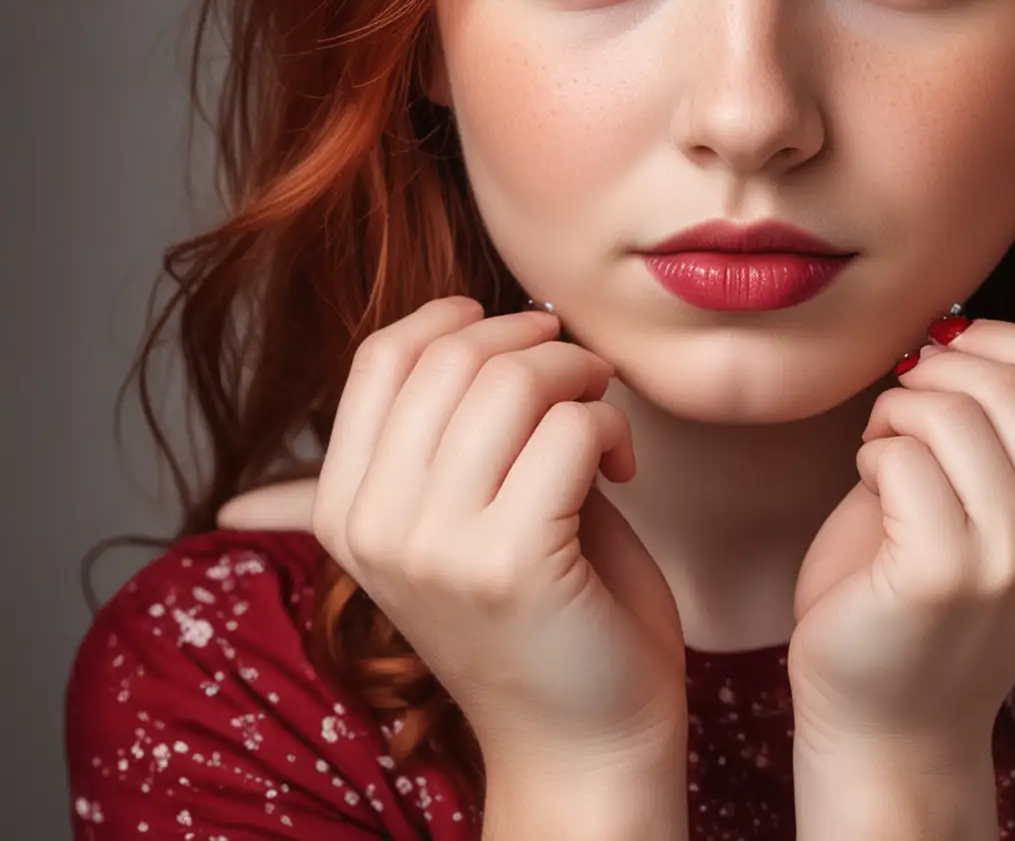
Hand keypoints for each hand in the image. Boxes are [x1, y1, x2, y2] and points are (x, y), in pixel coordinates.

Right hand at [215, 296, 686, 769]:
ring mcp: (436, 549)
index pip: (380, 357)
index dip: (458, 318)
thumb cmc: (538, 610)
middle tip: (583, 381)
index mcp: (345, 511)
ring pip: (515, 382)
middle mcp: (374, 529)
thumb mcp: (451, 522)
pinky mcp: (511, 563)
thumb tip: (399, 359)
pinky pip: (571, 428)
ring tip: (601, 419)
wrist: (582, 742)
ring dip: (582, 378)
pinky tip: (622, 468)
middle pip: (454, 356)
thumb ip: (425, 442)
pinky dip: (613, 427)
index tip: (523, 336)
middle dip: (540, 345)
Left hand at [789, 316, 1014, 751]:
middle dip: (959, 359)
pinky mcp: (953, 569)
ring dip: (906, 403)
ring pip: (961, 401)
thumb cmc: (959, 568)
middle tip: (919, 392)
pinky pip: (903, 444)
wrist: (898, 707)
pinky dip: (874, 447)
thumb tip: (997, 317)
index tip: (978, 366)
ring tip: (894, 443)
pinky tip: (876, 487)